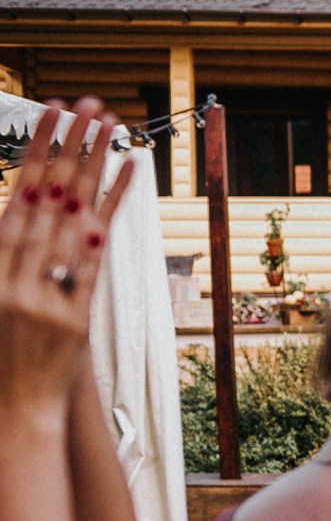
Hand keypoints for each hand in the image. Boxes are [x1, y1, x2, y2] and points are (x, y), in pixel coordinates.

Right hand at [0, 98, 131, 418]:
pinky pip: (98, 256)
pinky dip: (114, 213)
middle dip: (66, 147)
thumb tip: (12, 210)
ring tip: (108, 125)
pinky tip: (128, 176)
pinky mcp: (74, 317)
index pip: (14, 198)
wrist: (13, 418)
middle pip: (44, 199)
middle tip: (84, 102)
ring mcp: (44, 298)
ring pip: (72, 219)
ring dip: (92, 168)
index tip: (49, 115)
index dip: (33, 154)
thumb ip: (3, 259)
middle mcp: (11, 279)